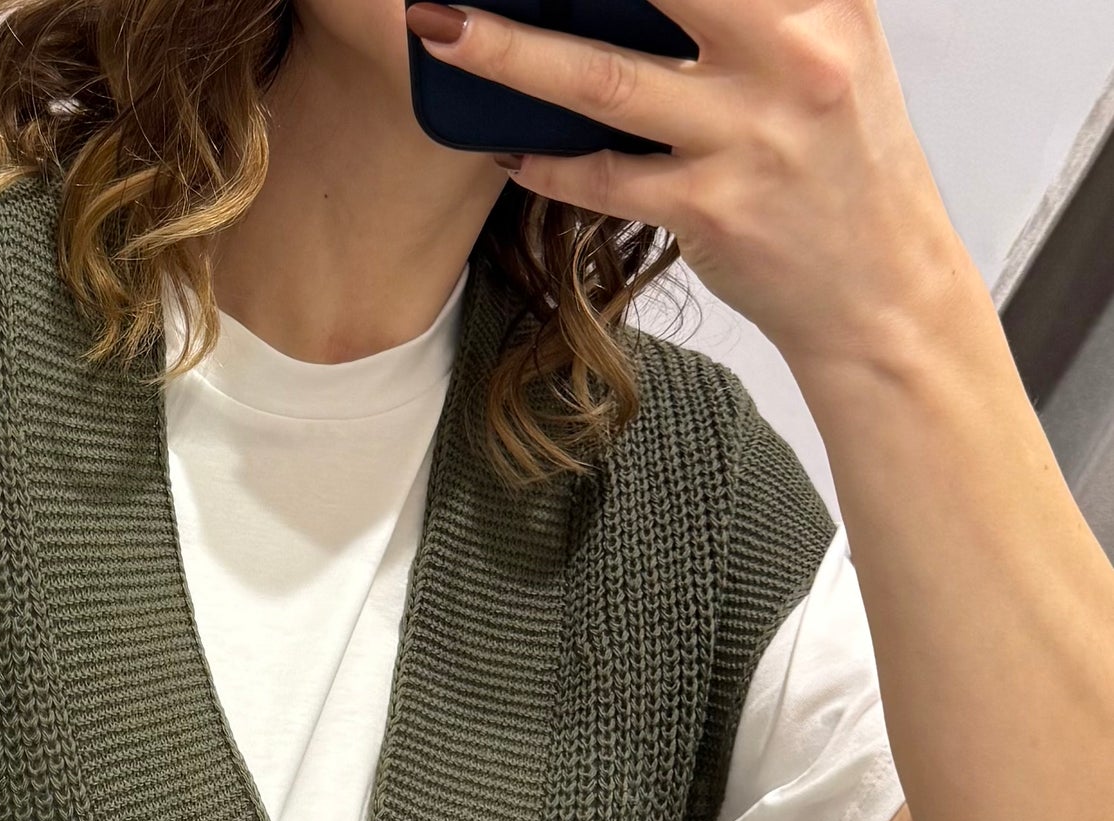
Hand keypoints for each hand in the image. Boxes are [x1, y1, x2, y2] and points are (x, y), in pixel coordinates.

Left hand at [403, 0, 978, 380]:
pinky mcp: (710, 210)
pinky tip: (503, 144)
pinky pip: (602, 178)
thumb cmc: (844, 164)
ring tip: (441, 26)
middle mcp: (791, 54)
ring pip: (602, 78)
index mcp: (822, 0)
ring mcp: (747, 135)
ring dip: (508, 52)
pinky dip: (546, 161)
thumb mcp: (830, 50)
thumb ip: (759, 7)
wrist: (881, 291)